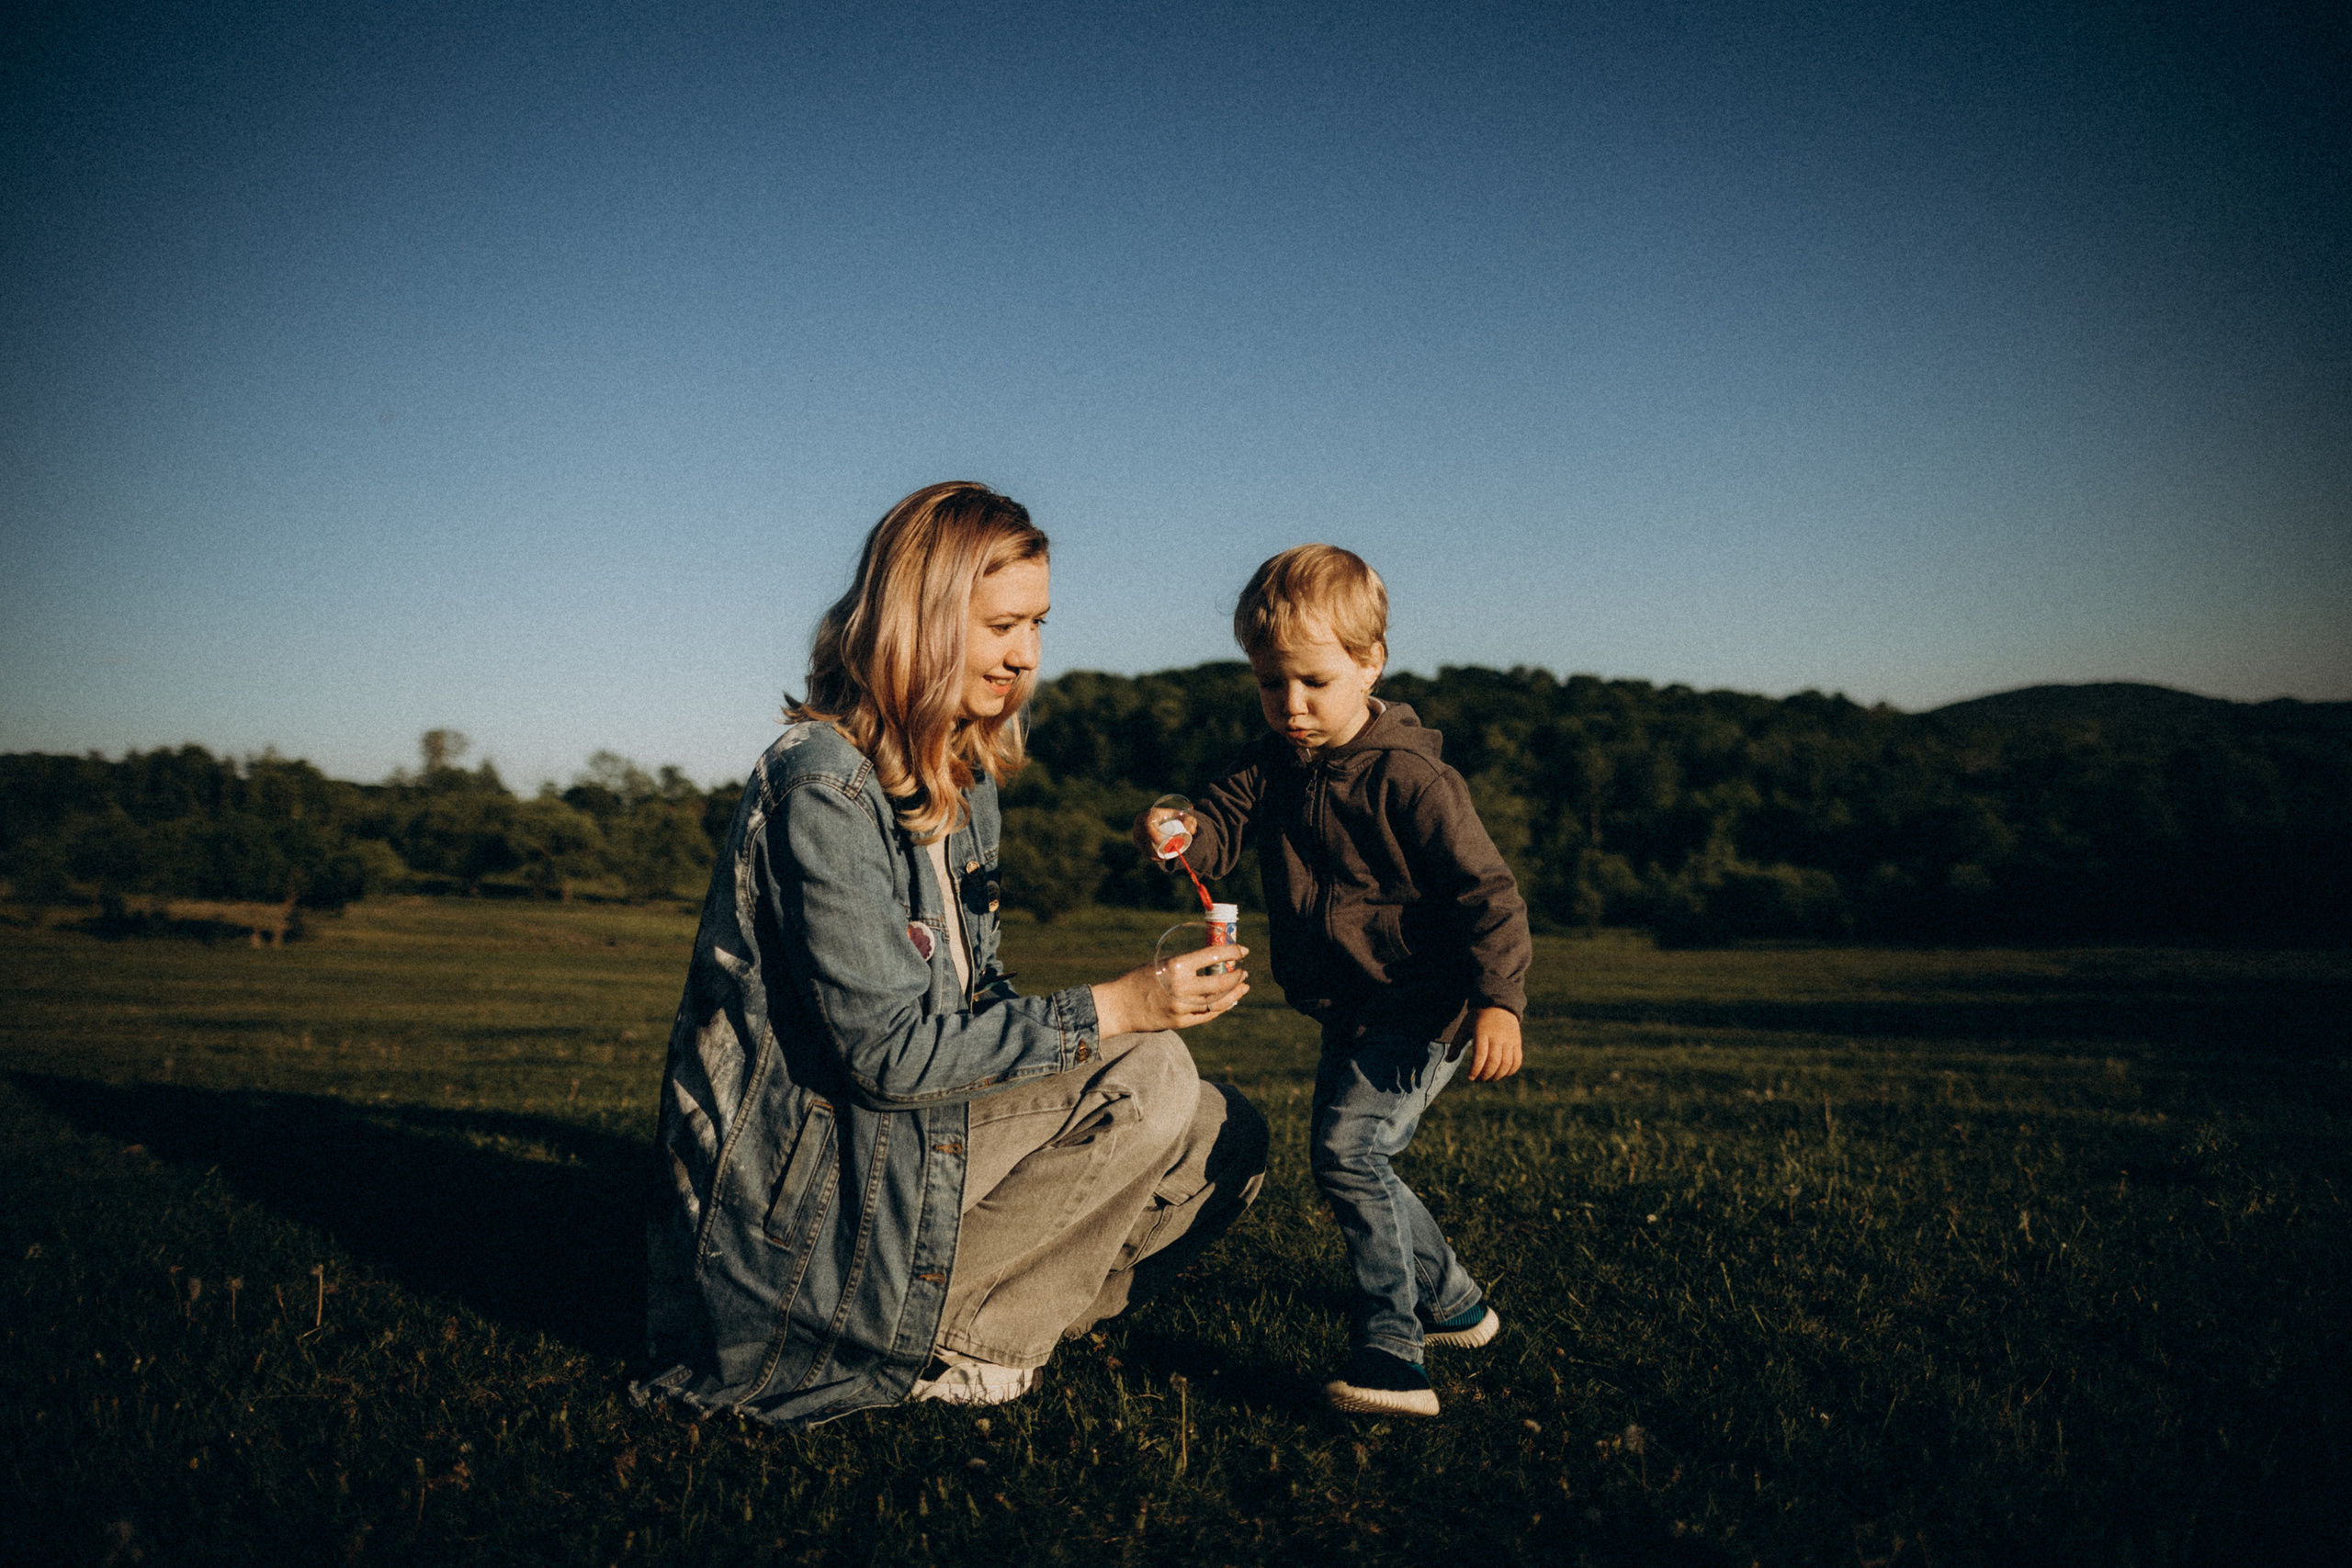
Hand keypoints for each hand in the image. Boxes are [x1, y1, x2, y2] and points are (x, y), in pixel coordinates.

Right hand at [1091, 944, 1248, 1036]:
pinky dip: (1220, 1008)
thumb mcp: (1161, 963)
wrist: (1118, 1006)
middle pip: (1221, 982)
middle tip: (1244, 971)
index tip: (1243, 951)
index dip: (1232, 952)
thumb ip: (1185, 965)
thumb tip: (1213, 962)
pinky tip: (1228, 1002)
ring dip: (1234, 994)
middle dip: (1237, 976)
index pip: (1212, 955)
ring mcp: (1181, 1007)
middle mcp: (1181, 987)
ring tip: (1243, 987)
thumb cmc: (1138, 980)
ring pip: (1218, 1001)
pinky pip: (1207, 1015)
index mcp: (1176, 966)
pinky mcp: (1179, 1022)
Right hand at [1132, 806, 1198, 857]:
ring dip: (1150, 853)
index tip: (1159, 842)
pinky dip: (1147, 854)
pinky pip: (1140, 848)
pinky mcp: (1137, 839)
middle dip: (1151, 848)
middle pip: (1142, 836)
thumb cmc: (1176, 819)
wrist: (1167, 820)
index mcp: (1152, 813)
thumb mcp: (1185, 818)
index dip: (1151, 833)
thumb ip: (1191, 821)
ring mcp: (1137, 830)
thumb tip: (1190, 831)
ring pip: (1140, 844)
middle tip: (1164, 855)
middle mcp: (1141, 820)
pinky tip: (1156, 859)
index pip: (1148, 822)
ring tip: (1163, 858)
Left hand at [1444, 1006, 1521, 1081]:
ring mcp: (1509, 1039)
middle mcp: (1497, 1036)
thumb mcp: (1465, 1027)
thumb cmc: (1478, 1018)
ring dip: (1497, 1076)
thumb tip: (1448, 1061)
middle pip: (1494, 1062)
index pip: (1480, 1055)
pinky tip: (1502, 1074)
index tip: (1470, 1077)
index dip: (1475, 1069)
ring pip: (1506, 1064)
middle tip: (1478, 1080)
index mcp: (1482, 1032)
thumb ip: (1457, 1044)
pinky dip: (1510, 1071)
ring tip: (1488, 1079)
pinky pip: (1517, 1061)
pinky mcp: (1517, 1042)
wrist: (1499, 1004)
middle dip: (1485, 1075)